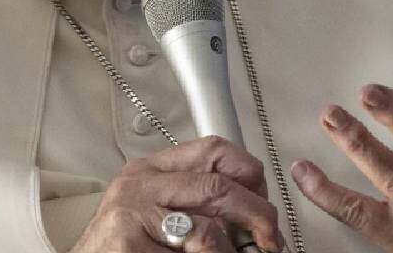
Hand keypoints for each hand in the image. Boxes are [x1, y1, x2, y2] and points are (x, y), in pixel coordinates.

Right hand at [71, 135, 285, 252]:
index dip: (249, 172)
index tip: (264, 198)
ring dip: (232, 252)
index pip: (213, 149)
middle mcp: (139, 184)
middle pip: (217, 186)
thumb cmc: (122, 247)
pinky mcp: (127, 243)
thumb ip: (196, 203)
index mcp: (150, 169)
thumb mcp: (157, 212)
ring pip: (208, 230)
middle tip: (270, 240)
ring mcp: (131, 213)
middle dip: (257, 215)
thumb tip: (255, 216)